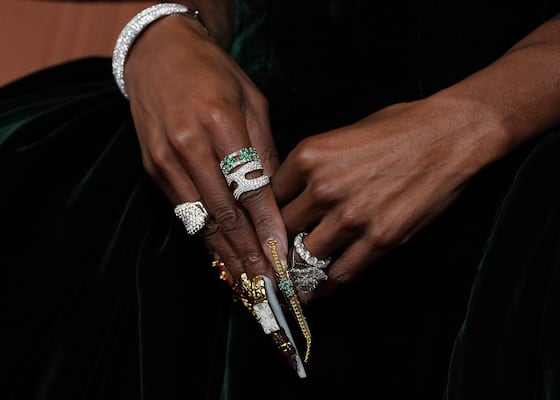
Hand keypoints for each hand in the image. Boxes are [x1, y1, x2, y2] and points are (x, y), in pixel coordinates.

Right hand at [123, 14, 286, 282]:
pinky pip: (184, 212)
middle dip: (247, 252)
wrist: (159, 55)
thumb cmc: (214, 74)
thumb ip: (265, 150)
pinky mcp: (152, 169)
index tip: (283, 254)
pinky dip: (204, 238)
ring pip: (200, 220)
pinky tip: (221, 258)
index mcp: (218, 122)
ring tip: (247, 284)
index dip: (267, 225)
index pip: (248, 186)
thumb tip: (277, 199)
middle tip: (267, 284)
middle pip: (223, 212)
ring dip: (225, 256)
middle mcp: (187, 145)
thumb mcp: (252, 101)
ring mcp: (165, 160)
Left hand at [272, 96, 501, 300]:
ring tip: (293, 279)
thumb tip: (295, 194)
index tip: (268, 229)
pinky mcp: (380, 239)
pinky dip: (327, 285)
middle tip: (276, 258)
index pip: (268, 197)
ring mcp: (351, 217)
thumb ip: (313, 166)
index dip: (267, 216)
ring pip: (304, 257)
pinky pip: (341, 273)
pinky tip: (321, 289)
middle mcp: (323, 188)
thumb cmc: (399, 127)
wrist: (449, 135)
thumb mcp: (342, 135)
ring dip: (298, 270)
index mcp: (309, 156)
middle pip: (281, 230)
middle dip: (278, 244)